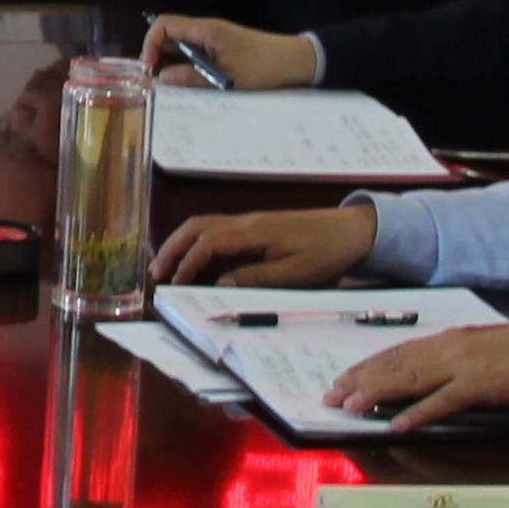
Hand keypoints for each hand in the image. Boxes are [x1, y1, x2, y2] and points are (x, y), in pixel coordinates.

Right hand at [145, 14, 313, 89]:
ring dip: (170, 60)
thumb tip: (163, 78)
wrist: (293, 61)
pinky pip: (194, 50)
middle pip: (169, 33)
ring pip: (180, 43)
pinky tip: (186, 79)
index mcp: (206, 30)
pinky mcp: (220, 46)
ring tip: (167, 82)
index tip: (149, 68)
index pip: (164, 24)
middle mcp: (206, 29)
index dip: (150, 43)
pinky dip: (184, 62)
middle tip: (154, 78)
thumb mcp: (226, 78)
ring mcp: (213, 37)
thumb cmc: (262, 67)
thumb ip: (192, 78)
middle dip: (156, 53)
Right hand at [147, 202, 379, 287]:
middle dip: (172, 249)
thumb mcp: (294, 274)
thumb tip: (219, 285)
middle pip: (196, 227)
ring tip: (166, 266)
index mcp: (253, 232)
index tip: (175, 285)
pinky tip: (195, 258)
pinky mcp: (256, 227)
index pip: (207, 244)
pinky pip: (217, 229)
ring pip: (204, 225)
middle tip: (156, 273)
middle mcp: (246, 222)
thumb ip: (255, 279)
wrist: (352, 231)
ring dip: (181, 244)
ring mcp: (250, 222)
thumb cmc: (326, 253)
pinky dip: (197, 242)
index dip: (187, 264)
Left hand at [327, 319, 508, 429]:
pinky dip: (417, 412)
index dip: (366, 366)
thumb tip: (423, 375)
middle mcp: (448, 349)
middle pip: (393, 365)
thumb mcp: (478, 351)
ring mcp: (462, 367)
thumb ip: (450, 360)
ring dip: (375, 393)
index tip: (342, 378)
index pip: (396, 353)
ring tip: (350, 406)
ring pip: (409, 380)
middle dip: (359, 380)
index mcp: (447, 341)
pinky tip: (397, 424)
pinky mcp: (480, 386)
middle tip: (332, 395)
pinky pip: (442, 401)